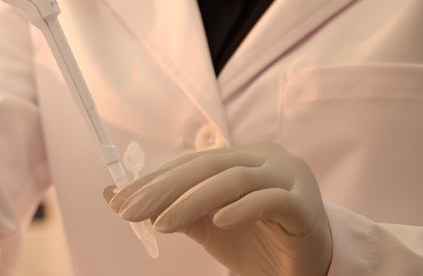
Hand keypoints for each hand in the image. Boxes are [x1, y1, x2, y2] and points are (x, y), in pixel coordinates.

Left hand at [105, 143, 331, 275]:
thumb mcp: (207, 225)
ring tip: (162, 225)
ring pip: (234, 179)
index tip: (119, 200)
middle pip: (207, 166)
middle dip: (164, 189)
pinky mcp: (306, 205)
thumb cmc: (258, 242)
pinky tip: (217, 222)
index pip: (191, 163)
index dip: (154, 180)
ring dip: (193, 201)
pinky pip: (271, 201)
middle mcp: (264, 158)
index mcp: (241, 157)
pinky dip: (242, 209)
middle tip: (130, 212)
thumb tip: (115, 197)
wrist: (307, 269)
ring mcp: (288, 177)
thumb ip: (171, 208)